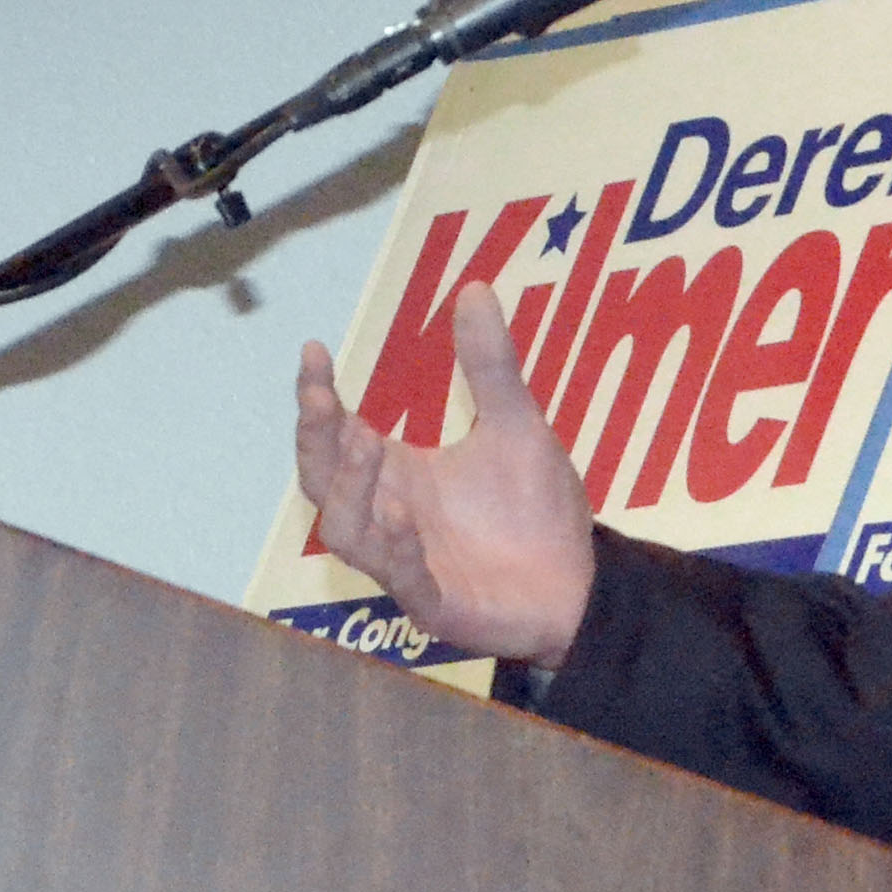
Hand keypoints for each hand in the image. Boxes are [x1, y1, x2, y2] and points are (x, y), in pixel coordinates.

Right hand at [294, 280, 594, 667]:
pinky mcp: (435, 604)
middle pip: (325, 482)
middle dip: (317, 442)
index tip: (313, 350)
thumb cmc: (535, 507)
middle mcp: (388, 518)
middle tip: (323, 400)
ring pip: (348, 534)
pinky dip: (396, 548)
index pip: (338, 434)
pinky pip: (402, 580)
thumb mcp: (514, 422)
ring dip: (352, 490)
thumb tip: (474, 286)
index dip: (318, 398)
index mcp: (398, 475)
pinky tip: (400, 515)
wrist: (578, 579)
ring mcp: (406, 565)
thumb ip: (489, 364)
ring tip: (366, 442)